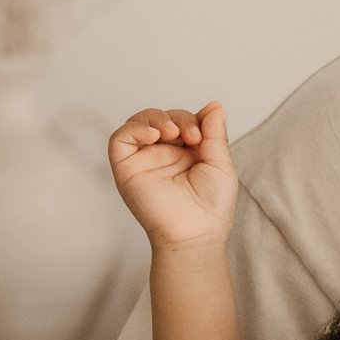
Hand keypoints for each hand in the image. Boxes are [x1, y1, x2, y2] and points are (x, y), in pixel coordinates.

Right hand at [111, 101, 236, 251]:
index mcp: (185, 153)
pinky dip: (135, 128)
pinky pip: (120, 138)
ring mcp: (143, 161)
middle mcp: (162, 155)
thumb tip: (214, 105)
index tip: (202, 135)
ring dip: (156, 118)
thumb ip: (215, 133)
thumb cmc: (211, 208)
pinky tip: (154, 135)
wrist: (195, 233)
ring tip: (173, 131)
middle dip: (178, 118)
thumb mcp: (220, 163)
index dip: (191, 119)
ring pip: (139, 123)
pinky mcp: (126, 168)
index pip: (182, 121)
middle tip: (192, 137)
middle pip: (161, 118)